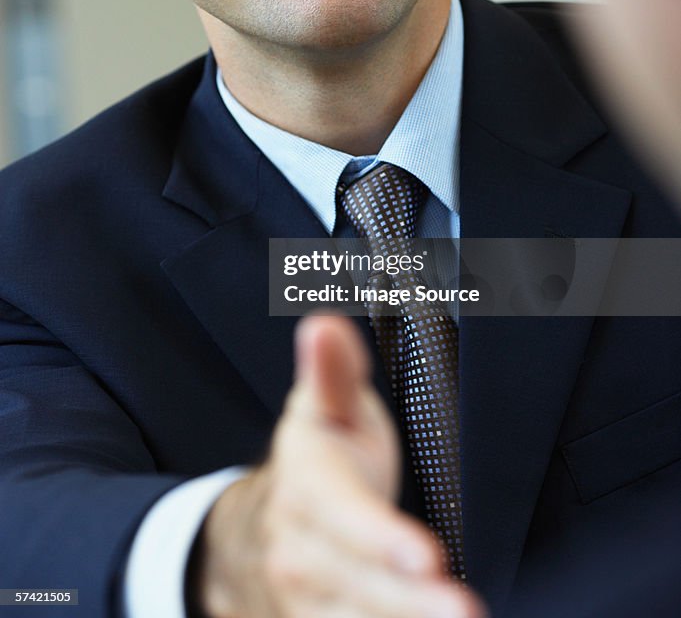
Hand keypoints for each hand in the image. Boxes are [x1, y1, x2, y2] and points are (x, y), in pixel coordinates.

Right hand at [192, 314, 484, 617]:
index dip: (381, 538)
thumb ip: (333, 372)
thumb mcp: (325, 409)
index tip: (426, 555)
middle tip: (465, 610)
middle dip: (412, 602)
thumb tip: (323, 325)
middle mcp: (302, 549)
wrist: (268, 525)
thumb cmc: (320, 459)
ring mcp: (309, 597)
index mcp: (307, 485)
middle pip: (360, 582)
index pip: (344, 515)